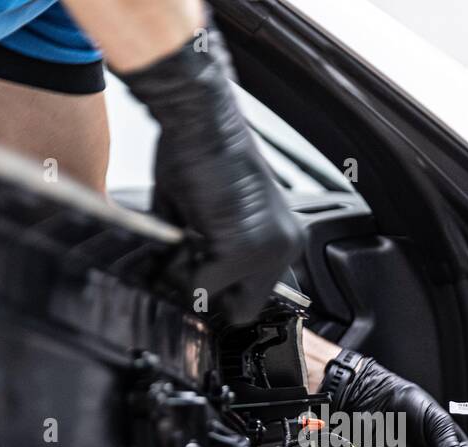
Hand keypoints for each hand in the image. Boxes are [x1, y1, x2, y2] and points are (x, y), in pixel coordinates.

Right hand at [116, 28, 301, 326]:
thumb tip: (190, 286)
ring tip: (190, 228)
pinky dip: (181, 262)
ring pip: (217, 299)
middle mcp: (286, 245)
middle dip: (210, 288)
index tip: (201, 271)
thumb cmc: (200, 151)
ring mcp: (268, 251)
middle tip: (192, 250)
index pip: (256, 296)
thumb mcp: (212, 213)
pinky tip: (186, 224)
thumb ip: (210, 253)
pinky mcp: (243, 250)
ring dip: (193, 272)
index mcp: (284, 236)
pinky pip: (200, 284)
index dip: (222, 289)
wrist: (199, 116)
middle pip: (242, 310)